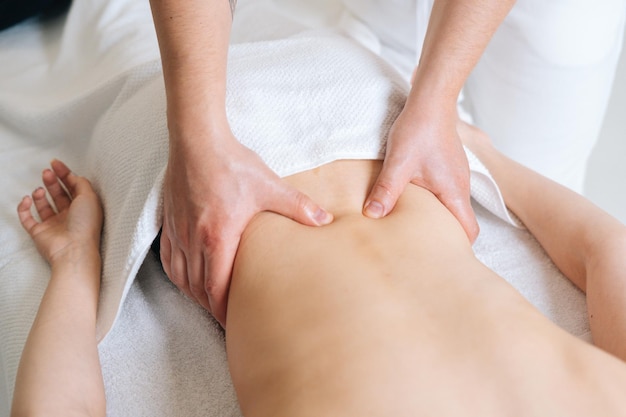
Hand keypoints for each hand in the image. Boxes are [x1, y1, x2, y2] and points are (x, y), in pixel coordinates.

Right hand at [17, 160, 103, 264]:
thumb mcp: (89, 197)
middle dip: (52, 181)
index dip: (65, 174)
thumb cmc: (85, 224)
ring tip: (40, 190)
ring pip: (43, 205)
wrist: (73, 249)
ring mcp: (53, 224)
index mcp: (83, 208)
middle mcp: (69, 216)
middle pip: (59, 194)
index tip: (55, 163)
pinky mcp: (39, 232)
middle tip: (47, 173)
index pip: (73, 187)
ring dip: (40, 194)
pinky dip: (24, 207)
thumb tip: (73, 175)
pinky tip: (28, 199)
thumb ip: (82, 183)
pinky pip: (27, 218)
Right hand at [160, 125, 332, 325]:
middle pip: (198, 289)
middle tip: (226, 318)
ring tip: (209, 302)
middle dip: (211, 308)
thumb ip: (298, 207)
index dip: (224, 312)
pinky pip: (168, 258)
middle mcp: (194, 241)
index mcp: (217, 239)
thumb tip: (325, 220)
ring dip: (194, 294)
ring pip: (181, 277)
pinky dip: (177, 273)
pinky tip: (186, 275)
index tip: (234, 324)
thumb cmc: (231, 164)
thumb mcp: (270, 186)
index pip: (216, 289)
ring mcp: (178, 231)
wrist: (197, 140)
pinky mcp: (169, 220)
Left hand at [363, 108, 478, 241]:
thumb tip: (372, 216)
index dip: (457, 246)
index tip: (437, 255)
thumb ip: (386, 191)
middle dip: (441, 235)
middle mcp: (460, 186)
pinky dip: (430, 200)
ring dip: (433, 216)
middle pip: (458, 221)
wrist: (430, 100)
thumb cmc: (419, 130)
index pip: (468, 230)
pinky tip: (409, 198)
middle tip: (417, 246)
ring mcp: (455, 175)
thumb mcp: (398, 164)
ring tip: (409, 225)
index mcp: (454, 192)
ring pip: (449, 205)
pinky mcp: (446, 166)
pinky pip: (442, 191)